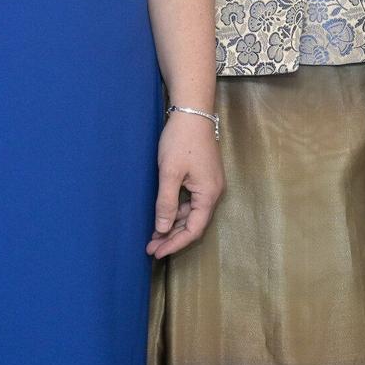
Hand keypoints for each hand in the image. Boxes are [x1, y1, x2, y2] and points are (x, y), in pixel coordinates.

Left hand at [147, 112, 223, 258]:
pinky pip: (192, 201)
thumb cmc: (181, 141)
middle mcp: (213, 191)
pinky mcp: (204, 176)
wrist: (192, 111)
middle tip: (150, 246)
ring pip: (192, 212)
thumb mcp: (170, 173)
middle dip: (172, 236)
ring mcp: (210, 183)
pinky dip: (177, 210)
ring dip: (173, 224)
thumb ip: (166, 203)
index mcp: (209, 193)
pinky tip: (163, 213)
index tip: (156, 252)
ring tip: (153, 233)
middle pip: (194, 223)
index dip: (175, 243)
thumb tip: (162, 230)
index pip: (194, 229)